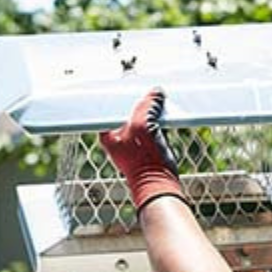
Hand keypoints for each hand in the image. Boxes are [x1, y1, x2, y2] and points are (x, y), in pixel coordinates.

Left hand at [100, 88, 183, 209]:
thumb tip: (155, 93)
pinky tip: (164, 117)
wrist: (159, 188)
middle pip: (127, 111)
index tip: (134, 84)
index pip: (112, 106)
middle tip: (151, 94)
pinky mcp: (145, 149)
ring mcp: (131, 144)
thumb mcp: (143, 128)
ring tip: (159, 104)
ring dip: (150, 112)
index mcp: (107, 133)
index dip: (124, 94)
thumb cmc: (146, 164)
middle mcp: (117, 138)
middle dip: (140, 102)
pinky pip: (149, 128)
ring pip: (140, 119)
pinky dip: (156, 121)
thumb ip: (146, 107)